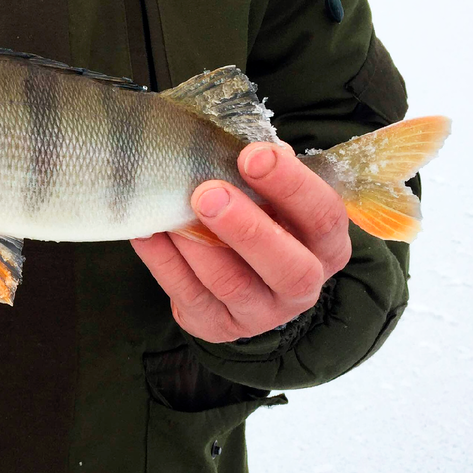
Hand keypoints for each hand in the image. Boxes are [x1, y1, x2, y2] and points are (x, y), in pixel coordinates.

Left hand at [131, 142, 351, 343]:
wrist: (239, 286)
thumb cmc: (261, 224)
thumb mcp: (275, 202)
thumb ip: (266, 178)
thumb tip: (250, 145)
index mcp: (326, 247)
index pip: (323, 217)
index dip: (292, 186)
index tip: (252, 155)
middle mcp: (302, 288)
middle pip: (287, 266)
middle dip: (246, 228)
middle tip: (207, 193)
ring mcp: (260, 314)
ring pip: (231, 284)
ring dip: (197, 244)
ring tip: (171, 210)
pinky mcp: (216, 326)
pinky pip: (187, 295)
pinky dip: (163, 261)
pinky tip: (147, 232)